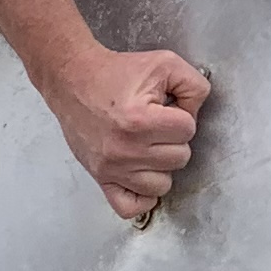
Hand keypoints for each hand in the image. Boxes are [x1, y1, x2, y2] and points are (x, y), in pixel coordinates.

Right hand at [50, 43, 209, 218]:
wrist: (73, 80)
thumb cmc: (114, 73)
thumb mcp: (164, 64)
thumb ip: (194, 86)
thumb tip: (196, 114)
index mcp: (141, 120)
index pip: (188, 130)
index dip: (181, 115)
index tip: (165, 108)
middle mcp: (125, 149)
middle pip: (180, 158)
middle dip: (172, 139)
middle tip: (155, 125)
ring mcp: (112, 167)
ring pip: (162, 185)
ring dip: (161, 165)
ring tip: (148, 145)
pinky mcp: (101, 177)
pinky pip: (130, 206)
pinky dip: (141, 196)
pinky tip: (142, 175)